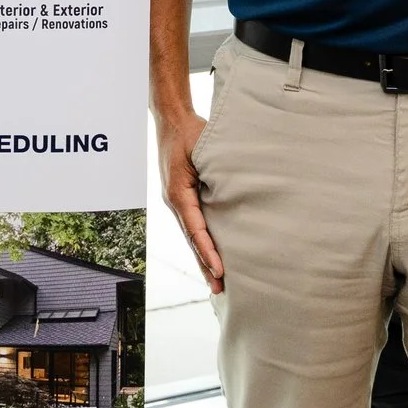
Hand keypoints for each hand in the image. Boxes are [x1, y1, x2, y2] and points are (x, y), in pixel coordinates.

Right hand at [155, 108, 223, 291]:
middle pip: (191, 239)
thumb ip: (218, 171)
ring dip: (202, 256)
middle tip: (218, 288)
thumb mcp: (204, 149)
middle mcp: (174, 200)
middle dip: (204, 264)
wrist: (172, 120)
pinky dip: (201, 241)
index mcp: (178, 192)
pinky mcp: (181, 197)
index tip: (220, 269)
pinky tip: (210, 253)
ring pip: (191, 235)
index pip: (194, 228)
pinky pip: (192, 224)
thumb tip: (236, 193)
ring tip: (215, 280)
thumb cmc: (190, 132)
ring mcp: (176, 200)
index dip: (207, 250)